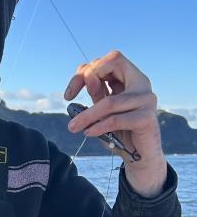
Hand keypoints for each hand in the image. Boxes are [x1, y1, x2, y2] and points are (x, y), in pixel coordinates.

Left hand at [64, 51, 166, 197]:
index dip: (87, 69)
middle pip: (113, 63)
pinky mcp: (147, 119)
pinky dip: (99, 126)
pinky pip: (116, 119)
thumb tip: (87, 77)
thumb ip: (97, 93)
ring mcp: (147, 100)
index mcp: (131, 78)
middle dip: (86, 78)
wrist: (140, 157)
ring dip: (87, 114)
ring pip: (110, 100)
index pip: (110, 59)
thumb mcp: (104, 110)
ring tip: (73, 127)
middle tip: (69, 98)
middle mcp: (142, 84)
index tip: (70, 92)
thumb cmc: (120, 132)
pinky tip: (88, 132)